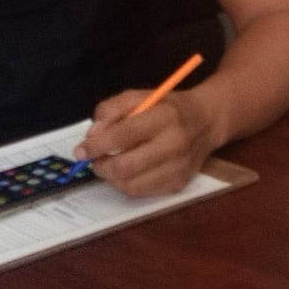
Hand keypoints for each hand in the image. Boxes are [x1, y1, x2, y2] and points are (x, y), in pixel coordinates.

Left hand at [72, 89, 217, 197]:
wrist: (207, 121)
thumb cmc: (169, 106)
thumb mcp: (141, 96)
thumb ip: (112, 109)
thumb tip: (92, 136)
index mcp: (166, 116)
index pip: (124, 135)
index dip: (97, 145)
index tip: (80, 150)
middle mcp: (175, 144)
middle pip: (126, 166)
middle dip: (101, 166)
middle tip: (94, 160)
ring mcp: (178, 167)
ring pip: (130, 185)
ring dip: (111, 177)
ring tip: (109, 165)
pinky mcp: (179, 184)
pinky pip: (141, 192)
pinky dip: (126, 184)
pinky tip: (126, 172)